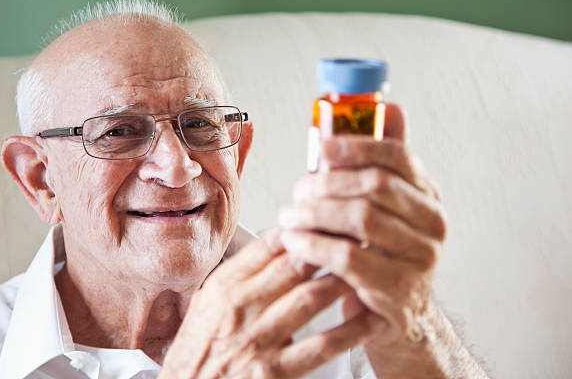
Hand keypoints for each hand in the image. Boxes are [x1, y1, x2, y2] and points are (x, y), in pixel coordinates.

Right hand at [159, 229, 372, 378]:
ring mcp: (257, 339)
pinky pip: (320, 346)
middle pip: (294, 263)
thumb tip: (282, 240)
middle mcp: (240, 306)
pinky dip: (350, 331)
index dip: (306, 224)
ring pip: (310, 297)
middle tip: (362, 229)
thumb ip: (244, 272)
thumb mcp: (210, 301)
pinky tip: (372, 319)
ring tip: (372, 265)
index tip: (332, 212)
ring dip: (345, 279)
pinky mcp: (273, 371)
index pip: (270, 242)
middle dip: (332, 243)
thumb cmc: (202, 346)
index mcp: (226, 284)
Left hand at [278, 105, 446, 361]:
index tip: (322, 145)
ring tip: (288, 216)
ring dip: (314, 213)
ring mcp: (420, 259)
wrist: (398, 319)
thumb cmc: (381, 256)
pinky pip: (348, 256)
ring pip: (360, 218)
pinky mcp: (398, 291)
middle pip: (374, 185)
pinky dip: (313, 244)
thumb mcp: (384, 211)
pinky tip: (294, 241)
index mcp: (427, 196)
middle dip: (326, 183)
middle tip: (296, 191)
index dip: (356, 145)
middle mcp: (433, 224)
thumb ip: (380, 165)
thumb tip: (391, 109)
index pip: (398, 156)